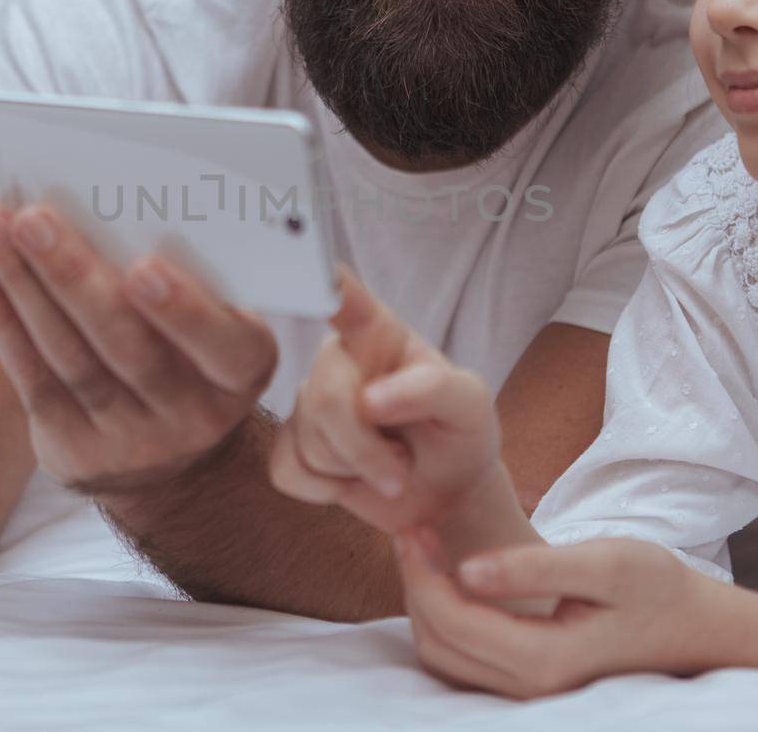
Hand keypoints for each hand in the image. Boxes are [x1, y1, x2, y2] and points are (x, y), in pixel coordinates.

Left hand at [0, 203, 278, 491]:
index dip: (185, 311)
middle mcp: (193, 415)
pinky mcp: (73, 449)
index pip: (223, 344)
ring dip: (24, 287)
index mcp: (242, 371)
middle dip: (73, 277)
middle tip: (33, 220)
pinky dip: (4, 322)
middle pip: (127, 345)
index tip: (144, 266)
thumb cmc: (195, 352)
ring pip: (69, 356)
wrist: (168, 453)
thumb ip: (200, 279)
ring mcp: (131, 439)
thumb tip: (131, 196)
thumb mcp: (223, 326)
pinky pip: (32, 379)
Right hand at [268, 269, 501, 534]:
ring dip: (355, 472)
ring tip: (387, 465)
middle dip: (364, 449)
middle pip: (324, 398)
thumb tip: (370, 399)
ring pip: (308, 441)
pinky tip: (351, 483)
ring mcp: (312, 401)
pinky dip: (325, 491)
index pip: (342, 295)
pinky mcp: (295, 444)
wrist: (446, 494)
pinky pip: (287, 470)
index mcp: (378, 333)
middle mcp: (338, 359)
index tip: (300, 263)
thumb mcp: (469, 405)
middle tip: (402, 470)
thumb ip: (431, 389)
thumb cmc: (458, 434)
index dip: (316, 280)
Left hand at [394, 528, 720, 697]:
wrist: (698, 628)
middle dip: (416, 585)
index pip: (453, 620)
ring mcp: (529, 693)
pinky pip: (464, 662)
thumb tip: (467, 568)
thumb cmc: (658, 587)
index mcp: (545, 659)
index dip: (422, 572)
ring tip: (427, 550)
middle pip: (438, 642)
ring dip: (426, 604)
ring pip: (444, 658)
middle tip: (413, 530)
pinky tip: (453, 580)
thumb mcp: (605, 563)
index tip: (414, 525)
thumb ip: (533, 568)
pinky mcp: (530, 683)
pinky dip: (445, 622)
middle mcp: (530, 688)